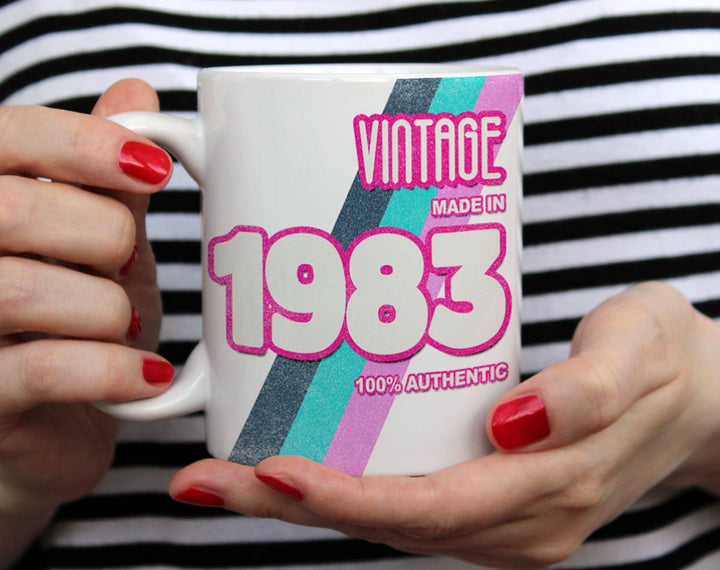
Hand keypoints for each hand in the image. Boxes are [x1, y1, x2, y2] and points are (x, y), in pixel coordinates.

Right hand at [0, 80, 173, 565]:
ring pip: (22, 290)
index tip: (156, 169)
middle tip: (124, 266)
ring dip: (107, 309)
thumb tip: (139, 93)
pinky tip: (147, 375)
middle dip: (104, 236)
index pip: (6, 136)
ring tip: (125, 324)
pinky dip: (113, 369)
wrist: (57, 426)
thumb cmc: (77, 322)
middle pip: (18, 209)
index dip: (84, 142)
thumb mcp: (100, 242)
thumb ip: (109, 177)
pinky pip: (45, 369)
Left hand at [169, 282, 719, 568]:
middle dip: (291, 505)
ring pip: (392, 524)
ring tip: (229, 475)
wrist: (704, 394)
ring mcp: (509, 520)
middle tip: (204, 480)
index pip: (428, 509)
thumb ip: (584, 393)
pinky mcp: (501, 501)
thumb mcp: (638, 352)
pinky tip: (303, 467)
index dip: (346, 496)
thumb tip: (511, 424)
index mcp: (550, 492)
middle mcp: (520, 523)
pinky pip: (412, 507)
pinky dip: (348, 494)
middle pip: (389, 524)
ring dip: (305, 503)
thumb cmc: (665, 360)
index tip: (270, 470)